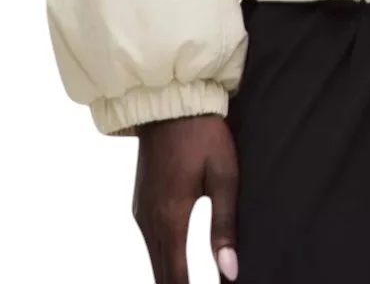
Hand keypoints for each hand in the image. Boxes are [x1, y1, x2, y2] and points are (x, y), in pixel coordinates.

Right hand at [133, 115, 239, 283]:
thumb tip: (229, 271)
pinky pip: (150, 242)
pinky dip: (162, 258)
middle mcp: (149, 220)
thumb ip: (225, 226)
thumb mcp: (224, 177)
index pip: (176, 276)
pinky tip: (175, 264)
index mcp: (171, 217)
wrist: (171, 104)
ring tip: (188, 283)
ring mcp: (141, 211)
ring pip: (154, 259)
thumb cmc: (203, 136)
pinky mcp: (140, 202)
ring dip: (169, 276)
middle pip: (161, 274)